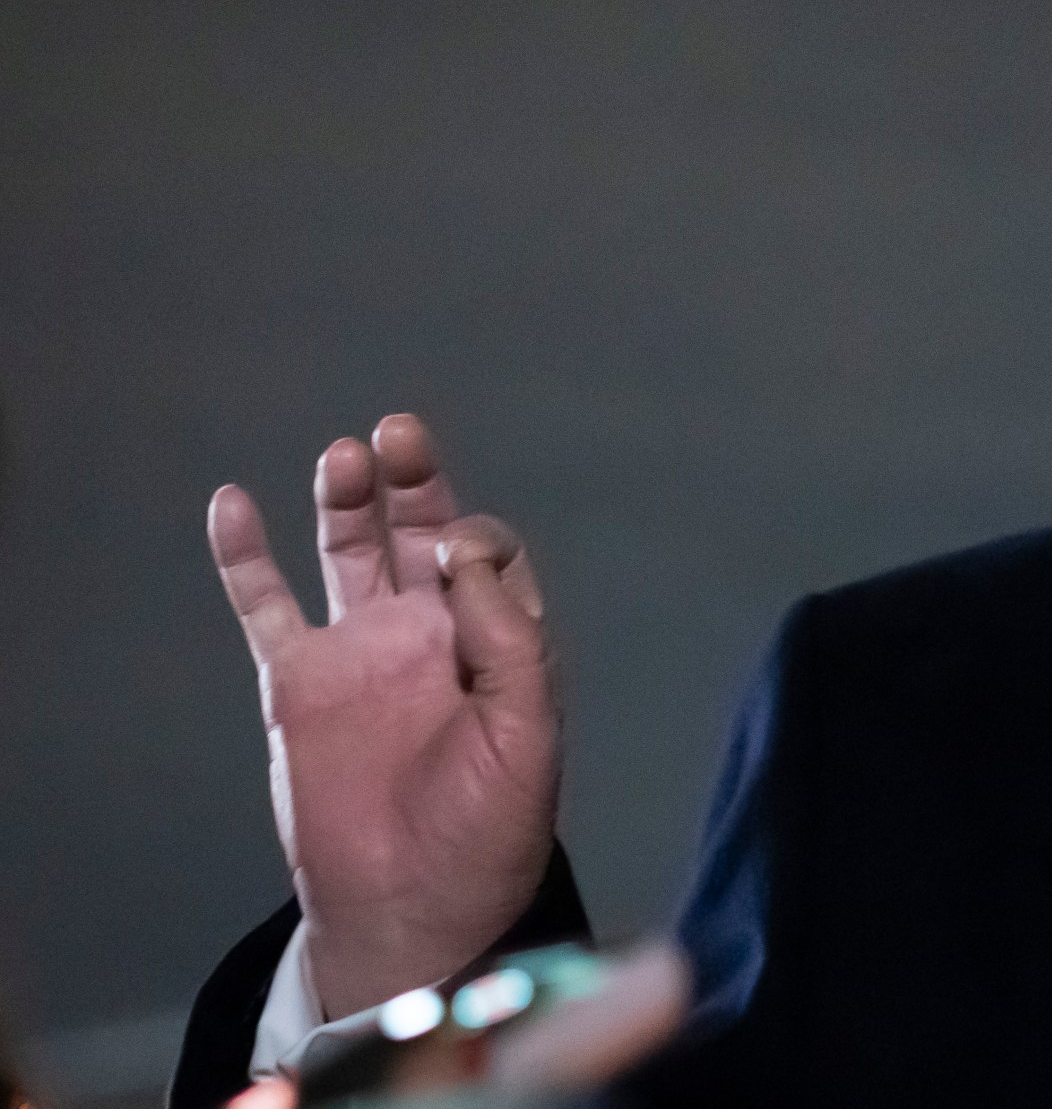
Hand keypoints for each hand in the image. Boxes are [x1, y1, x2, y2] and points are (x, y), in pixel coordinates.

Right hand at [208, 415, 559, 1019]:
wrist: (411, 908)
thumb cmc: (486, 830)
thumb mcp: (527, 733)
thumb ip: (509, 640)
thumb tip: (468, 554)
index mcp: (496, 642)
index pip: (490, 556)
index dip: (478, 540)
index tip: (461, 557)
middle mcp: (430, 634)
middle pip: (421, 532)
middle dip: (415, 480)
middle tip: (400, 433)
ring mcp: (361, 653)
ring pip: (350, 554)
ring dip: (347, 502)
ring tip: (345, 457)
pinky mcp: (299, 683)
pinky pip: (266, 608)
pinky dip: (245, 558)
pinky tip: (232, 505)